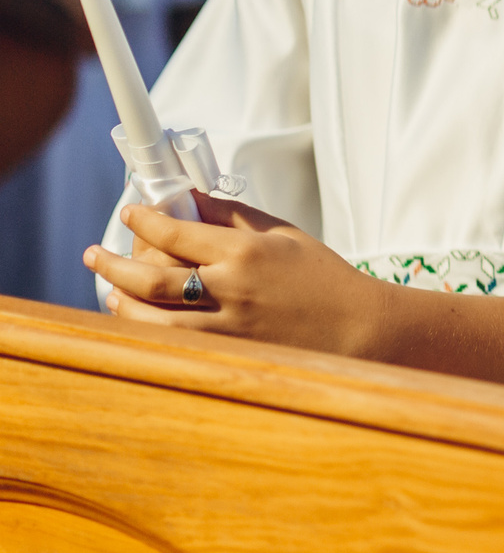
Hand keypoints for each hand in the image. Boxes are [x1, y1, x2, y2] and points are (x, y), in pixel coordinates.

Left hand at [86, 193, 390, 355]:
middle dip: (114, 263)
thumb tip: (186, 199)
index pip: (176, 232)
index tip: (132, 213)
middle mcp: (231, 289)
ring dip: (121, 299)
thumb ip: (231, 214)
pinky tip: (136, 317)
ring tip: (111, 288)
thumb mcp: (282, 234)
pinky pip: (171, 341)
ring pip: (152, 318)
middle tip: (96, 253)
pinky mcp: (228, 352)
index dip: (145, 220)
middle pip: (151, 278)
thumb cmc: (323, 278)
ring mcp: (227, 327)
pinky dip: (145, 328)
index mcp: (246, 252)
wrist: (359, 328)